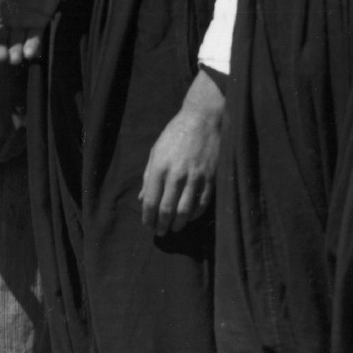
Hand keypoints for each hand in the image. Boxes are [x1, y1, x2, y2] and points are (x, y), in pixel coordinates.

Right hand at [0, 0, 69, 65]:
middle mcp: (6, 16)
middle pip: (0, 40)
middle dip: (0, 51)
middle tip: (4, 57)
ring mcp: (23, 19)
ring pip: (16, 42)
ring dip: (15, 53)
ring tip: (17, 58)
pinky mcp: (39, 21)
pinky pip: (33, 38)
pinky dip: (30, 48)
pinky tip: (28, 52)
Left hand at [140, 73, 224, 235]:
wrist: (202, 119)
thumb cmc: (175, 134)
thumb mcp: (156, 151)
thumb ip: (148, 176)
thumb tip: (142, 198)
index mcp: (159, 167)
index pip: (151, 201)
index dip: (148, 217)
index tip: (148, 225)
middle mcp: (176, 174)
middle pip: (167, 210)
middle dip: (162, 225)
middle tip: (160, 233)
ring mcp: (195, 178)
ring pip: (185, 211)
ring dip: (178, 225)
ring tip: (174, 229)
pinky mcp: (210, 179)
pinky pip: (202, 204)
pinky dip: (194, 215)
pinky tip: (189, 218)